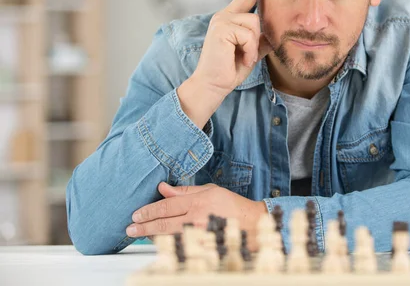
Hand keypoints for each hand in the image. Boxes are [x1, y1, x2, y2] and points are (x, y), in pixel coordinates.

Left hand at [126, 182, 267, 249]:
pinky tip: (159, 242)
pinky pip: (179, 247)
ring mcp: (199, 236)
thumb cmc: (232, 206)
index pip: (166, 206)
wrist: (252, 225)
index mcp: (198, 202)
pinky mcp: (202, 248)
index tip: (136, 214)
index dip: (149, 210)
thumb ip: (185, 190)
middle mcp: (197, 219)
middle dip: (143, 226)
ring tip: (141, 234)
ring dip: (152, 236)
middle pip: (163, 223)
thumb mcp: (210, 191)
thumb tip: (163, 188)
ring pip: (168, 237)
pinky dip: (166, 244)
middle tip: (130, 229)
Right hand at [192, 0, 272, 98]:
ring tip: (244, 57)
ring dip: (254, 45)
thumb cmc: (230, 69)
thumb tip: (275, 33)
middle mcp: (224, 15)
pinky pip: (248, 35)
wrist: (214, 85)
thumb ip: (261, 40)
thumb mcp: (251, 51)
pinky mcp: (222, 28)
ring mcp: (222, 20)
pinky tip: (241, 59)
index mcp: (231, 18)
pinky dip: (249, 50)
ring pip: (255, 23)